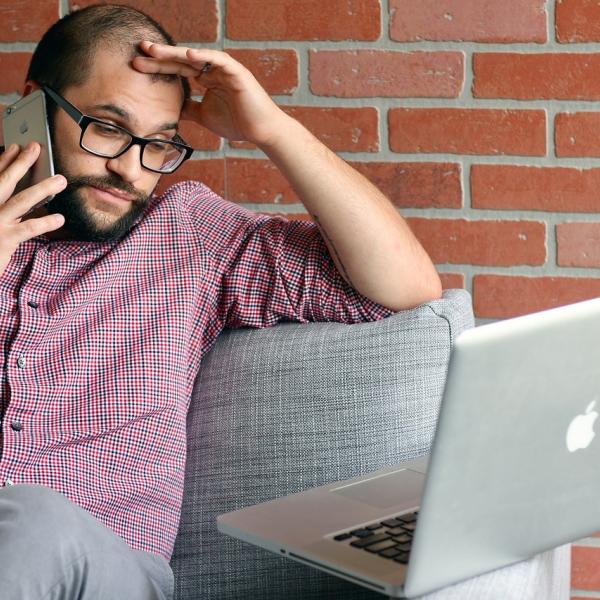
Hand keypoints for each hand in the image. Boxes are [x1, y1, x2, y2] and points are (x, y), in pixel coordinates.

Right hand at [0, 143, 65, 277]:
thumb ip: (4, 206)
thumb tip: (20, 191)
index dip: (4, 161)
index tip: (16, 146)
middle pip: (4, 182)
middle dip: (20, 163)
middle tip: (35, 147)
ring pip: (20, 201)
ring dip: (42, 189)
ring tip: (61, 180)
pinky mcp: (4, 240)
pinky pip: (28, 228)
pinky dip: (45, 222)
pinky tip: (60, 218)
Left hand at [133, 41, 289, 147]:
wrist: (261, 131)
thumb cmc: (237, 123)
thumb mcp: (204, 116)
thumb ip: (189, 109)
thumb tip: (172, 110)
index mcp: (206, 79)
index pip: (178, 69)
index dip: (158, 66)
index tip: (137, 65)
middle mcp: (214, 70)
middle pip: (182, 60)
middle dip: (161, 55)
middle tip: (139, 49)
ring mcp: (225, 69)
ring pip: (197, 57)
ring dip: (175, 53)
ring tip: (155, 50)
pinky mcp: (237, 72)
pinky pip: (219, 60)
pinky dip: (204, 56)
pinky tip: (187, 55)